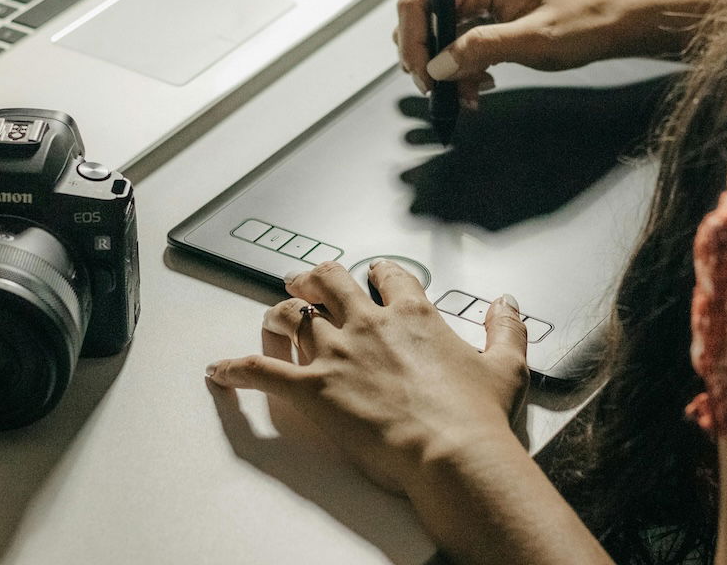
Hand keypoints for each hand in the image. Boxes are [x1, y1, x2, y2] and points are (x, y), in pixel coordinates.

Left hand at [206, 260, 529, 493]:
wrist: (452, 453)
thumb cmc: (476, 416)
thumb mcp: (506, 366)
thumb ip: (507, 328)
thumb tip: (506, 303)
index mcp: (412, 315)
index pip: (387, 276)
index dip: (377, 273)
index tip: (374, 276)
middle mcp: (368, 324)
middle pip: (329, 281)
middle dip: (313, 279)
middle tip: (304, 283)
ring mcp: (336, 354)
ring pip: (292, 316)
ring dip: (279, 314)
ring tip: (273, 317)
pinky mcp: (312, 389)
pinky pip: (261, 370)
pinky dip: (235, 369)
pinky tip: (220, 371)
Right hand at [393, 0, 633, 105]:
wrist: (607, 26)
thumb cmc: (581, 21)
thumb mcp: (533, 38)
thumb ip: (483, 48)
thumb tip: (440, 65)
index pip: (419, 2)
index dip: (412, 41)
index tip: (424, 75)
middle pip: (420, 22)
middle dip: (427, 61)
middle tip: (442, 91)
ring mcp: (475, 3)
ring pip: (436, 40)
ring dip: (446, 72)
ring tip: (469, 93)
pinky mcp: (482, 22)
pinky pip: (454, 48)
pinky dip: (460, 71)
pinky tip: (479, 85)